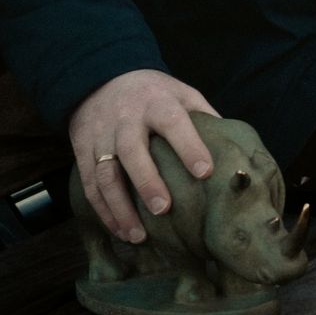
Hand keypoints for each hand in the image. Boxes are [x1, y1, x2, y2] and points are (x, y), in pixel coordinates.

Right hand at [68, 68, 219, 243]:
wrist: (101, 79)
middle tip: (164, 209)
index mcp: (156, 102)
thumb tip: (232, 150)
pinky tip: (119, 230)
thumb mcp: (180, 92)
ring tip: (138, 235)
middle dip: (147, 181)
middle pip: (132, 150)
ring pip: (106, 174)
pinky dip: (103, 211)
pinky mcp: (83, 151)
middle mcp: (126, 118)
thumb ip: (203, 116)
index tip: (205, 172)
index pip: (173, 122)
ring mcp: (101, 135)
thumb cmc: (152, 93)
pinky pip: (90, 185)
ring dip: (120, 207)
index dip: (189, 146)